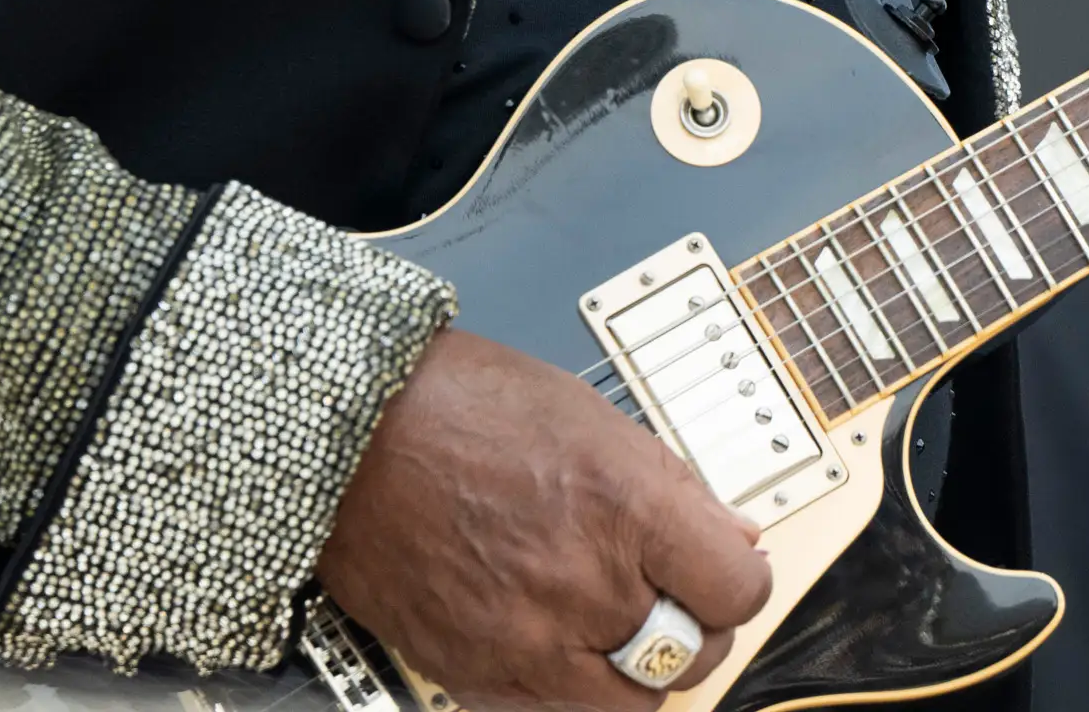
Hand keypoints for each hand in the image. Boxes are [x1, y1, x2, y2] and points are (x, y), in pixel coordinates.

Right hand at [318, 327, 771, 709]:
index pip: (738, 589)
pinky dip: (571, 688)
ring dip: (638, 670)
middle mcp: (581, 583)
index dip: (739, 577)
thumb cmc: (462, 406)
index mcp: (623, 505)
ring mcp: (527, 640)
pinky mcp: (476, 675)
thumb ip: (673, 488)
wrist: (350, 436)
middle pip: (694, 654)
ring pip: (631, 705)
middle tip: (671, 593)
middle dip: (695, 625)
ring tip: (612, 623)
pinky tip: (557, 640)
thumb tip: (735, 536)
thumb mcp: (593, 419)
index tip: (723, 567)